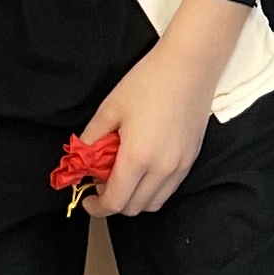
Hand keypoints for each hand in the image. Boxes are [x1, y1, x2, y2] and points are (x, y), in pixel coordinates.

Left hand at [75, 2, 243, 215]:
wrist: (189, 66)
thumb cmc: (148, 82)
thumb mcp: (110, 109)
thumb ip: (91, 140)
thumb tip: (81, 160)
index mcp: (138, 158)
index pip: (115, 202)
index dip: (97, 207)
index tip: (87, 199)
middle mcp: (162, 169)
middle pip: (134, 208)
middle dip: (114, 202)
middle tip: (102, 182)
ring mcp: (180, 166)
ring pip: (154, 203)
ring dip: (135, 198)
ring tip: (124, 176)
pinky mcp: (191, 159)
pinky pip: (169, 188)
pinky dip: (153, 188)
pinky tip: (144, 167)